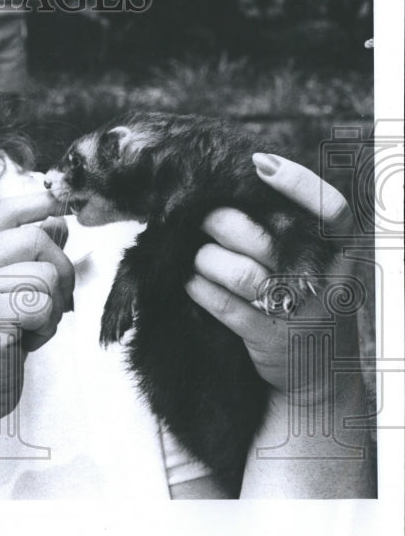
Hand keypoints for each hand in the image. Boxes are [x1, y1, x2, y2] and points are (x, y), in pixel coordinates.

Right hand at [0, 191, 73, 427]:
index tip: (62, 203)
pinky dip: (46, 328)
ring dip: (53, 307)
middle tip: (54, 302)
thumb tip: (58, 220)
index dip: (38, 202)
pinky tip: (25, 342)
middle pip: (35, 238)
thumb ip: (25, 257)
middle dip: (61, 270)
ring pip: (45, 274)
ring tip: (29, 328)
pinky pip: (42, 306)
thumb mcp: (4, 293)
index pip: (3, 213)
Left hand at [185, 153, 359, 401]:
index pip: (331, 210)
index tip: (259, 163)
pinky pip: (224, 305)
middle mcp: (327, 281)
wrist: (316, 372)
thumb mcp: (318, 264)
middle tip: (205, 217)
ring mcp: (300, 313)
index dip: (297, 183)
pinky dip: (200, 289)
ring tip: (199, 254)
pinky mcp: (270, 339)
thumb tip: (247, 178)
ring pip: (239, 273)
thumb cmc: (306, 300)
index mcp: (344, 254)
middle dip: (223, 223)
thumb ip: (293, 229)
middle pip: (266, 239)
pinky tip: (191, 281)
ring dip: (207, 259)